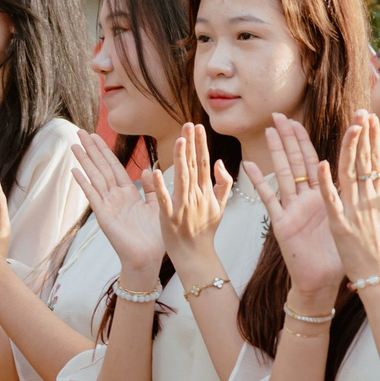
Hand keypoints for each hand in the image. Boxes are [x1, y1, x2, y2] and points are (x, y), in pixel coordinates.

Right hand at [70, 134, 164, 279]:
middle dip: (91, 149)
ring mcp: (107, 205)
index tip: (96, 136)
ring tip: (74, 145)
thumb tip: (149, 169)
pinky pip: (93, 195)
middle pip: (101, 167)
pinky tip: (75, 170)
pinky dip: (84, 183)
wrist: (148, 258)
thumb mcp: (156, 206)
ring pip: (95, 177)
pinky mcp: (103, 215)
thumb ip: (151, 187)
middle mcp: (115, 197)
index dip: (104, 151)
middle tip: (80, 131)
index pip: (114, 167)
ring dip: (85, 161)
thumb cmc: (153, 237)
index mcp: (128, 194)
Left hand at [152, 122, 231, 277]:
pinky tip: (156, 171)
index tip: (198, 126)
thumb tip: (220, 162)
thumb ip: (223, 184)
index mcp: (206, 192)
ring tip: (180, 139)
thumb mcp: (220, 207)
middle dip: (192, 144)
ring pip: (182, 178)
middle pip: (194, 165)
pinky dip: (160, 186)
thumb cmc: (205, 231)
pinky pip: (164, 199)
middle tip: (189, 124)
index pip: (204, 163)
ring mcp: (183, 206)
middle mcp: (196, 196)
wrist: (196, 256)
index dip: (201, 144)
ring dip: (181, 158)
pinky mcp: (169, 217)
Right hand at [247, 113, 339, 306]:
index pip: (316, 160)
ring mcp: (292, 209)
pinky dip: (260, 181)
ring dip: (276, 152)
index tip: (305, 118)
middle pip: (296, 161)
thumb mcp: (351, 221)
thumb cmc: (338, 256)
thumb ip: (354, 198)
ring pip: (284, 173)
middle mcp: (306, 199)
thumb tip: (370, 176)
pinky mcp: (282, 223)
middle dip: (288, 137)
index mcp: (324, 197)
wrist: (323, 281)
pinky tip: (250, 165)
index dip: (310, 140)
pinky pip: (269, 199)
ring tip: (268, 131)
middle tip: (279, 115)